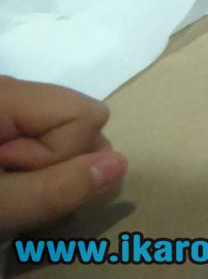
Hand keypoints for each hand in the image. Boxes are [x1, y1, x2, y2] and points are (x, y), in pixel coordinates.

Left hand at [0, 76, 126, 240]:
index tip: (13, 179)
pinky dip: (28, 170)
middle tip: (6, 189)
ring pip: (64, 134)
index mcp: (2, 95)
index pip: (84, 115)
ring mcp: (2, 106)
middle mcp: (5, 90)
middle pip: (78, 120)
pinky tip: (0, 186)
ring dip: (42, 172)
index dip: (61, 157)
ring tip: (1, 192)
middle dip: (55, 163)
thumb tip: (121, 164)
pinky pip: (41, 140)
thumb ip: (55, 187)